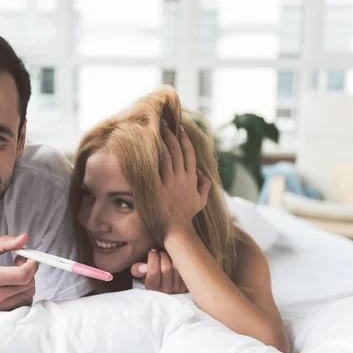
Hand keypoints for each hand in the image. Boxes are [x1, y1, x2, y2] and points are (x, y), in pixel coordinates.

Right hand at [0, 233, 37, 310]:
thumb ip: (6, 243)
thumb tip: (25, 238)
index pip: (23, 275)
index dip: (32, 264)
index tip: (29, 257)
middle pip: (28, 285)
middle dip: (30, 271)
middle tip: (19, 263)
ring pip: (28, 296)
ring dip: (27, 283)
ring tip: (15, 274)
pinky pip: (22, 305)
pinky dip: (23, 294)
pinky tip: (13, 285)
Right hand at [130, 250, 187, 293]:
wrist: (165, 285)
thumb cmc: (150, 274)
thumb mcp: (140, 273)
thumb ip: (137, 269)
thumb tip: (143, 267)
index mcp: (152, 289)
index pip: (154, 272)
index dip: (153, 258)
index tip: (152, 252)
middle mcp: (166, 292)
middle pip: (167, 268)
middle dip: (163, 255)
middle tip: (160, 252)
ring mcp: (178, 289)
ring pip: (177, 267)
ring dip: (172, 257)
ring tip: (168, 255)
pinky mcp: (187, 286)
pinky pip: (185, 268)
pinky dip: (180, 260)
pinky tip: (175, 259)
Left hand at [155, 119, 211, 239]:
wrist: (176, 230)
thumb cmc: (186, 217)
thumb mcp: (200, 201)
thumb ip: (204, 186)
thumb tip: (204, 174)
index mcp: (191, 179)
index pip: (189, 154)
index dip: (185, 139)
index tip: (179, 128)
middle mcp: (182, 178)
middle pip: (177, 150)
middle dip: (170, 134)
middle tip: (163, 122)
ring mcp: (170, 183)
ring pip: (167, 156)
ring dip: (162, 140)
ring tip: (156, 128)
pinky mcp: (158, 189)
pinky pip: (155, 169)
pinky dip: (152, 156)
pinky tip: (148, 145)